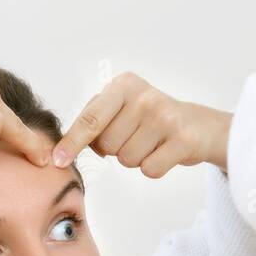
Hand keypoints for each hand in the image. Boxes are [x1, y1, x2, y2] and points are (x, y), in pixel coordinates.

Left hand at [51, 72, 231, 175]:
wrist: (199, 126)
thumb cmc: (149, 120)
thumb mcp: (121, 107)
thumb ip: (94, 120)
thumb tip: (64, 149)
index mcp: (123, 85)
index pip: (90, 119)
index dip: (72, 142)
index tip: (57, 160)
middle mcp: (144, 97)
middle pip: (107, 145)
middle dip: (116, 149)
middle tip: (137, 136)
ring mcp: (165, 117)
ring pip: (127, 160)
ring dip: (135, 158)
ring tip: (152, 142)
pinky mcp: (183, 140)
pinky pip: (149, 170)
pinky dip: (154, 168)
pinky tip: (164, 151)